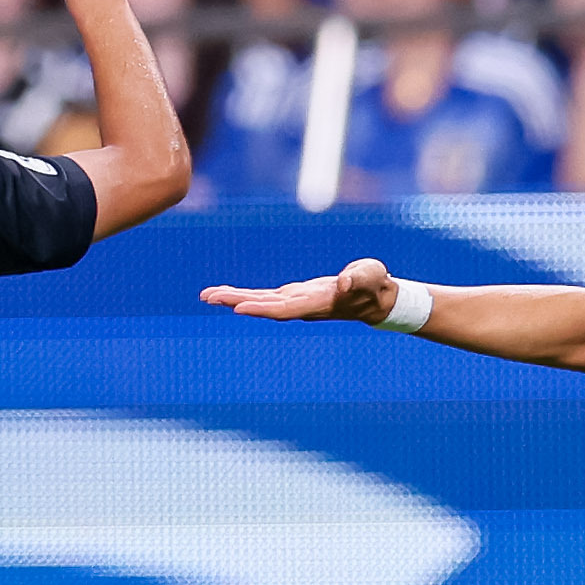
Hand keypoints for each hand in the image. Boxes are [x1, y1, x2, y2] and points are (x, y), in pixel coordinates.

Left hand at [201, 257, 398, 322]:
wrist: (377, 298)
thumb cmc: (376, 284)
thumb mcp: (372, 275)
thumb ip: (360, 278)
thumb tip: (345, 282)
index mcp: (317, 303)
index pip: (284, 309)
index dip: (261, 308)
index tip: (238, 308)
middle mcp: (302, 306)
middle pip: (264, 306)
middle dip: (237, 301)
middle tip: (208, 297)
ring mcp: (297, 302)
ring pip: (260, 301)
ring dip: (234, 298)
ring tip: (207, 295)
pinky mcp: (295, 295)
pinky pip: (265, 296)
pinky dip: (246, 294)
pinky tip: (228, 294)